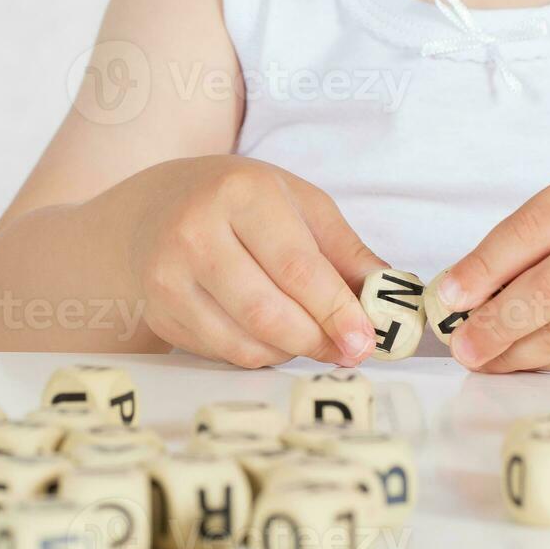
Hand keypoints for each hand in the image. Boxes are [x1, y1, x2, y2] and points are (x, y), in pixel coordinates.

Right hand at [125, 156, 385, 368]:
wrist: (159, 207)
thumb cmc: (242, 203)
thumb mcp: (300, 205)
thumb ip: (346, 252)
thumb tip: (390, 299)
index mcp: (240, 194)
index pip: (295, 266)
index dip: (334, 309)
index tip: (365, 339)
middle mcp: (195, 233)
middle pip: (266, 311)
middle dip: (316, 340)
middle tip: (348, 351)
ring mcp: (168, 277)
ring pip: (244, 342)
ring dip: (290, 352)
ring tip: (310, 338)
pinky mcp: (159, 312)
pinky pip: (222, 353)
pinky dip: (258, 354)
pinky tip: (271, 336)